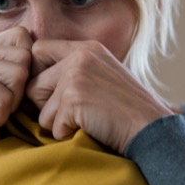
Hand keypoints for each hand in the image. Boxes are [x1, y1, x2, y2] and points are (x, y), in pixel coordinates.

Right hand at [0, 26, 32, 170]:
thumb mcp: (2, 89)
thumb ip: (16, 67)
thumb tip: (48, 56)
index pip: (22, 36)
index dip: (26, 66)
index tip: (7, 90)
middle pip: (25, 55)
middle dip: (20, 88)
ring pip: (19, 74)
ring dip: (11, 102)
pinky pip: (6, 96)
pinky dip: (0, 116)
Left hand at [25, 39, 175, 153]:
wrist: (152, 129)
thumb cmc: (128, 111)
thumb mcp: (103, 76)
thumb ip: (75, 71)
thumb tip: (34, 83)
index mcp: (87, 48)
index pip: (39, 50)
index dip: (36, 73)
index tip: (49, 92)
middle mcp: (79, 56)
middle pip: (33, 84)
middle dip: (46, 105)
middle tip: (77, 112)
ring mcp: (75, 76)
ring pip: (40, 110)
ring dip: (59, 124)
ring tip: (88, 120)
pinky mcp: (72, 99)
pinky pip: (52, 127)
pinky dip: (68, 135)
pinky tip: (91, 129)